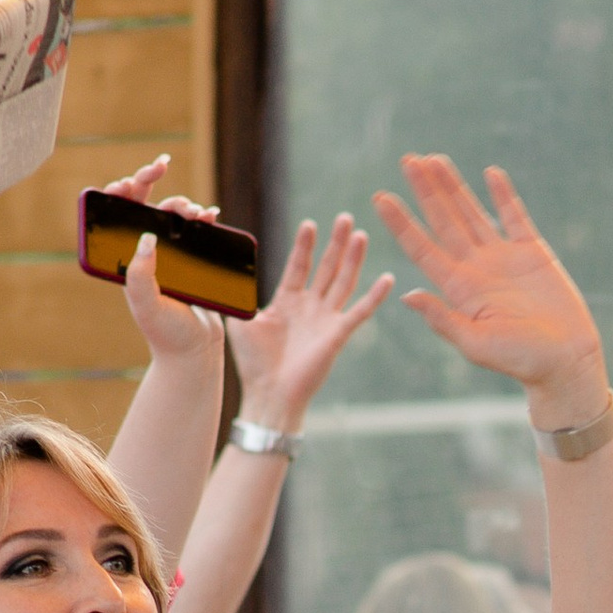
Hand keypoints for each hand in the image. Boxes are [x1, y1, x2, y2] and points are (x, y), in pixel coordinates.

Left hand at [104, 157, 226, 373]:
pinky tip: (211, 215)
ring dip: (181, 203)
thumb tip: (146, 237)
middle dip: (150, 181)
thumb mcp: (147, 306)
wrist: (195, 354)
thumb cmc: (167, 335)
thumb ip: (140, 274)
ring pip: (170, 214)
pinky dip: (202, 218)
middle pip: (142, 205)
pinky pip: (194, 230)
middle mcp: (143, 253)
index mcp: (125, 259)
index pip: (117, 216)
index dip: (120, 191)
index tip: (131, 179)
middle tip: (161, 165)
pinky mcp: (190, 261)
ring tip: (196, 213)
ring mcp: (167, 255)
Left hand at [229, 216, 392, 432]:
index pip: (300, 266)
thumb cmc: (253, 363)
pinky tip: (388, 278)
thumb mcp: (240, 320)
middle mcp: (310, 308)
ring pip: (344, 282)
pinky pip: (360, 311)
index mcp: (287, 302)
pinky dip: (375, 296)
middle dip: (336, 243)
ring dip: (353, 258)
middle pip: (327, 268)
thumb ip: (237, 293)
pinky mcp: (337, 335)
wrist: (269, 394)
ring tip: (360, 234)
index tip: (310, 224)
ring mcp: (325, 320)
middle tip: (345, 218)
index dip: (305, 246)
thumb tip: (224, 269)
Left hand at [375, 157, 603, 418]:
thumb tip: (406, 296)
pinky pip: (515, 217)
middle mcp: (476, 269)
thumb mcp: (476, 344)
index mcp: (459, 290)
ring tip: (433, 159)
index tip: (379, 199)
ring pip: (472, 212)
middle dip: (425, 191)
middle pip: (443, 221)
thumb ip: (442, 319)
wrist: (565, 362)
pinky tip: (490, 173)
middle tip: (407, 160)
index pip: (422, 248)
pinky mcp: (533, 252)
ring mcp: (503, 258)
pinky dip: (503, 195)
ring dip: (453, 186)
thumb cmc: (521, 361)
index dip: (401, 223)